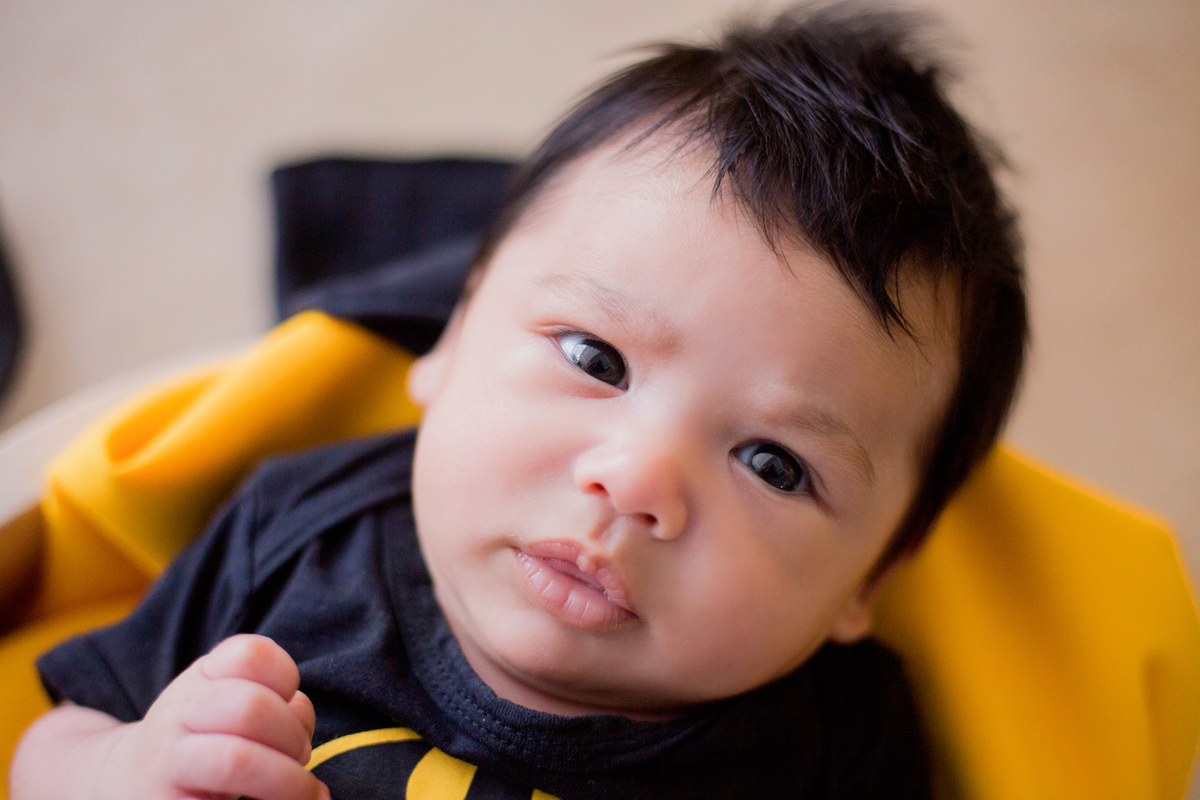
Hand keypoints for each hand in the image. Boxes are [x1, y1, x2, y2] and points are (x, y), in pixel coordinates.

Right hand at [101, 633, 327, 799]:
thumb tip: (301, 719)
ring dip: (288, 782)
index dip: (286, 678)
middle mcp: (177, 716)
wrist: (120, 785)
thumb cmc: (199, 745)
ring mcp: (167, 765)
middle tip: (301, 758)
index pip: (251, 654)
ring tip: (303, 794)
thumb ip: (273, 706)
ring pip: (236, 761)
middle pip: (251, 707)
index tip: (291, 704)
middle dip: (293, 736)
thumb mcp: (228, 707)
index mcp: (201, 680)